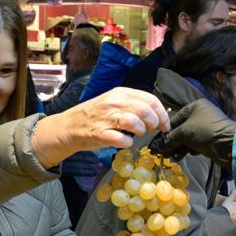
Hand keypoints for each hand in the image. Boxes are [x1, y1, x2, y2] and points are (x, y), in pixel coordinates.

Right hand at [33, 88, 170, 166]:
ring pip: (135, 122)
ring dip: (141, 131)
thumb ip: (133, 105)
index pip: (150, 100)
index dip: (162, 114)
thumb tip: (157, 114)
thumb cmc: (96, 116)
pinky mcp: (100, 134)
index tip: (165, 125)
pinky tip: (124, 142)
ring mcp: (107, 118)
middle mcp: (114, 102)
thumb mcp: (114, 102)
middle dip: (154, 123)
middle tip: (151, 130)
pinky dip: (127, 143)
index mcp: (120, 93)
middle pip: (145, 110)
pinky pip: (122, 140)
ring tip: (137, 134)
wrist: (70, 126)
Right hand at [163, 99, 235, 167]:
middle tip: (161, 153)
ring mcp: (206, 128)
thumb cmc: (206, 132)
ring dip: (178, 148)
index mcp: (195, 107)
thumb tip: (156, 147)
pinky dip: (188, 150)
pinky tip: (182, 156)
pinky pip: (194, 144)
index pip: (173, 120)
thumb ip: (169, 139)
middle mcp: (200, 115)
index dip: (164, 133)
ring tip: (171, 157)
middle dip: (171, 142)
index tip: (155, 144)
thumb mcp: (184, 133)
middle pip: (180, 129)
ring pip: (187, 138)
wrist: (230, 145)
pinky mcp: (209, 140)